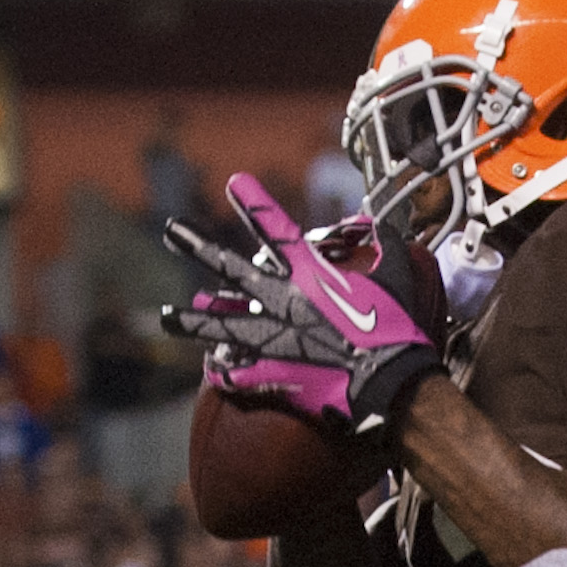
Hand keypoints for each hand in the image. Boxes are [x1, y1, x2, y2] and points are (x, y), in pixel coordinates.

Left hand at [163, 175, 445, 436]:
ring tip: (166, 317)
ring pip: (222, 324)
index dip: (254, 202)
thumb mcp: (399, 275)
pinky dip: (225, 373)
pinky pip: (239, 374)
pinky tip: (211, 370)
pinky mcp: (276, 375)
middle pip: (230, 267)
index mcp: (311, 274)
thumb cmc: (398, 329)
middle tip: (171, 230)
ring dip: (193, 320)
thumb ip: (387, 243)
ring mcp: (274, 338)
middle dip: (198, 245)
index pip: (275, 228)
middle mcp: (283, 300)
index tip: (235, 183)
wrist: (394, 383)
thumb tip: (376, 224)